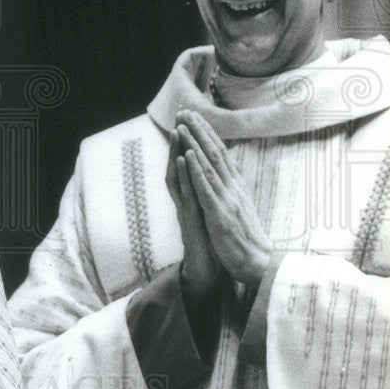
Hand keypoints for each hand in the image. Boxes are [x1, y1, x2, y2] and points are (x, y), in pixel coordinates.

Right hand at [166, 127, 221, 298]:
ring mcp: (186, 211)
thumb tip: (211, 178)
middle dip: (179, 141)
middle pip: (179, 166)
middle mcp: (187, 201)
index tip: (190, 120)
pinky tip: (184, 161)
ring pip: (179, 177)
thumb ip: (207, 195)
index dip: (189, 144)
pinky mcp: (190, 222)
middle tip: (179, 116)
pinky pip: (187, 195)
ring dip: (177, 153)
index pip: (189, 166)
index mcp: (194, 197)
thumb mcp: (211, 213)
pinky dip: (185, 176)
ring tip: (178, 131)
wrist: (209, 272)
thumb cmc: (211, 243)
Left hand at [176, 110, 270, 288]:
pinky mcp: (219, 214)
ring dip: (194, 143)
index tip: (195, 116)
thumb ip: (234, 189)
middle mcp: (233, 188)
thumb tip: (230, 173)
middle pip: (214, 153)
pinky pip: (206, 188)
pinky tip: (187, 155)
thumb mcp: (241, 207)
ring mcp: (226, 199)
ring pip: (208, 165)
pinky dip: (196, 170)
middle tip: (184, 110)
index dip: (207, 134)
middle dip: (198, 130)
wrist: (261, 264)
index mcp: (236, 186)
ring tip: (182, 124)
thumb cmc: (248, 238)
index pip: (221, 154)